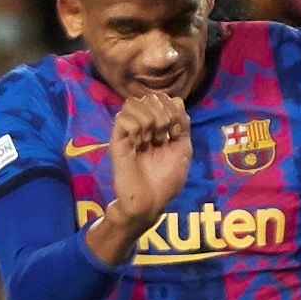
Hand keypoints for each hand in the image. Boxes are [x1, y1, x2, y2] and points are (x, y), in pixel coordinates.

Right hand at [103, 83, 193, 229]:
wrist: (150, 202)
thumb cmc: (166, 180)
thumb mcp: (183, 149)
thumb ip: (183, 124)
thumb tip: (177, 99)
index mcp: (158, 127)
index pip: (163, 99)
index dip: (173, 109)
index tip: (176, 132)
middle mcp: (142, 126)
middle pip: (149, 97)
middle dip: (162, 113)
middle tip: (163, 135)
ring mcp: (128, 132)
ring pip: (133, 102)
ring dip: (148, 119)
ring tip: (150, 139)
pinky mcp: (116, 140)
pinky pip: (122, 118)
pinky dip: (135, 127)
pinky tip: (138, 143)